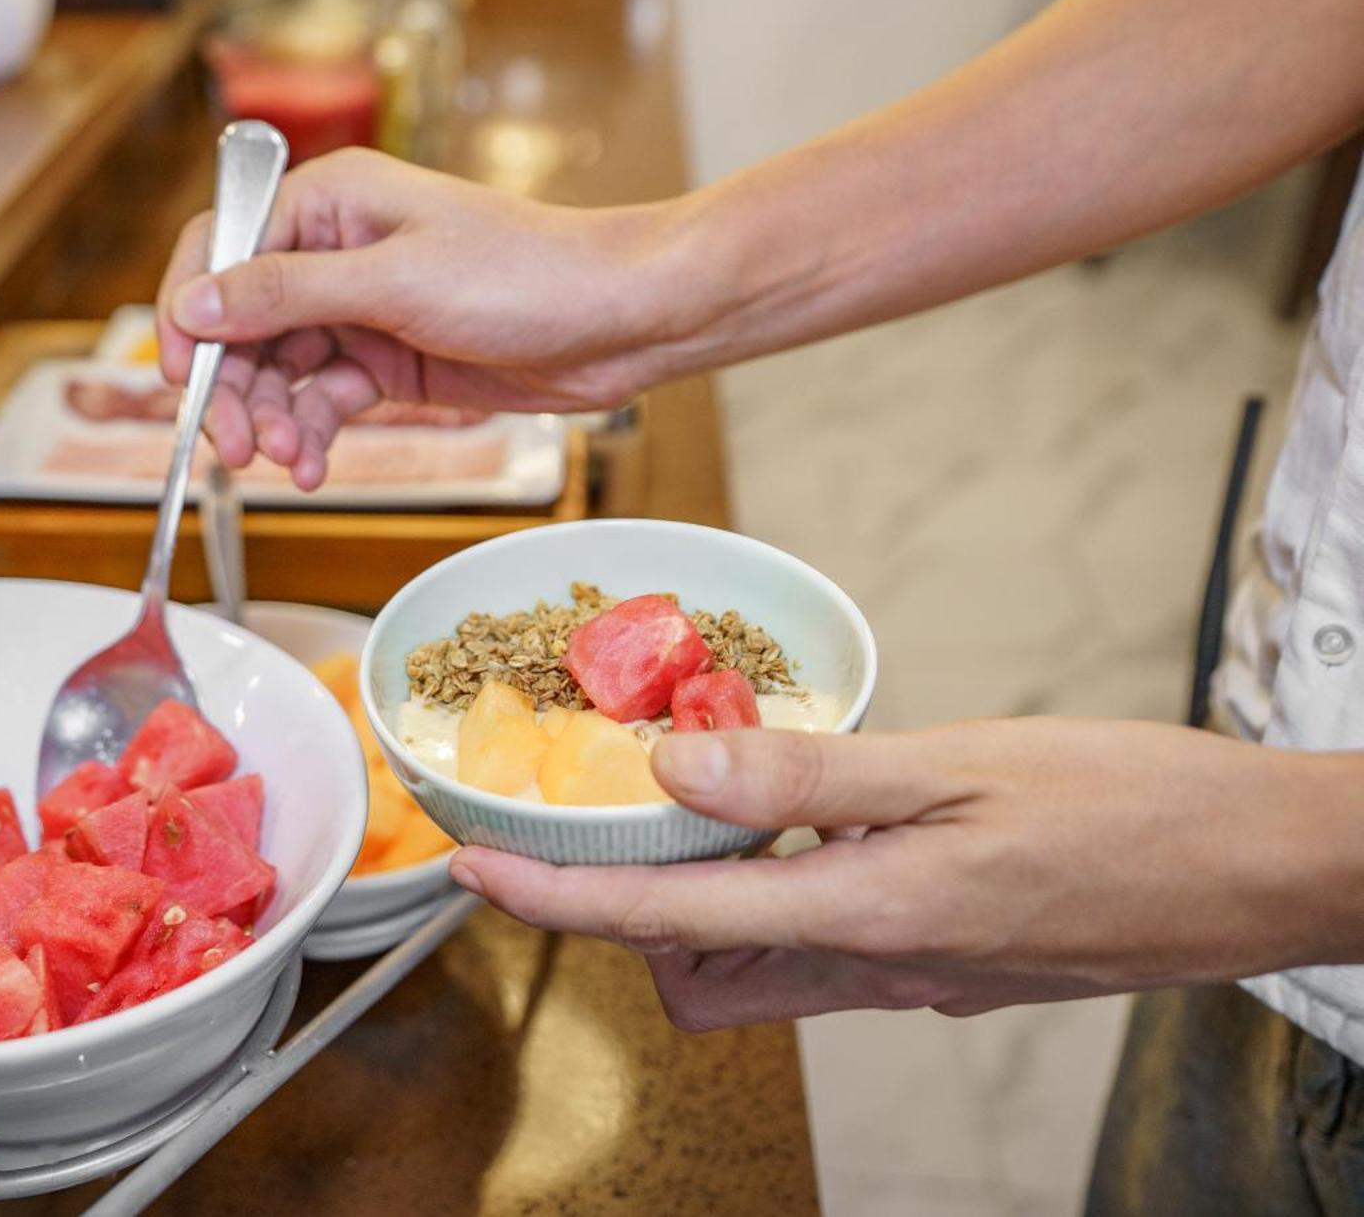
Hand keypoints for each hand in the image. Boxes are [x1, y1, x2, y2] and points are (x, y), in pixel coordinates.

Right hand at [154, 148, 695, 487]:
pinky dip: (312, 434)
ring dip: (273, 420)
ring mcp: (361, 308)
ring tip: (291, 461)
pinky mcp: (388, 358)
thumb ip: (288, 296)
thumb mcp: (396, 283)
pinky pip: (322, 400)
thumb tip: (196, 303)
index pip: (221, 248)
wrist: (620, 320)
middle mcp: (336, 250)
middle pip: (241, 322)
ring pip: (277, 370)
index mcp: (331, 201)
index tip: (180, 376)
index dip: (189, 313)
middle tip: (237, 447)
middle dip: (232, 388)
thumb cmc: (530, 274)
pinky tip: (315, 464)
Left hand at [448, 718, 1363, 1029]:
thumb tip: (674, 761)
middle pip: (694, 976)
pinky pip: (825, 950)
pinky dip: (784, 894)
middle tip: (608, 817)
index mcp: (866, 915)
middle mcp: (874, 968)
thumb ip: (808, 768)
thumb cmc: (1135, 808)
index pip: (662, 920)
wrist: (1266, 870)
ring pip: (755, 972)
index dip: (554, 897)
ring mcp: (913, 979)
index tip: (474, 869)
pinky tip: (814, 818)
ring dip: (704, 905)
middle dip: (627, 914)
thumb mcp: (962, 762)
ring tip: (711, 800)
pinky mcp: (947, 966)